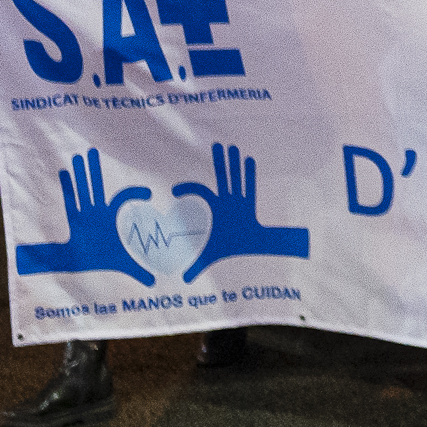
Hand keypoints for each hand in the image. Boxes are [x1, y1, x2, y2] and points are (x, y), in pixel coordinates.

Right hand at [11, 148, 158, 282]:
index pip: (121, 199)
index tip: (149, 194)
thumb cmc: (99, 260)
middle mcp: (95, 212)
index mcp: (108, 218)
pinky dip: (67, 189)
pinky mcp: (72, 221)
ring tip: (77, 157)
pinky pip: (70, 202)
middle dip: (94, 170)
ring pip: (82, 190)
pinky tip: (63, 173)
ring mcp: (83, 214)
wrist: (77, 266)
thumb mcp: (122, 263)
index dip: (135, 194)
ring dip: (79, 175)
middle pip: (96, 186)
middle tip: (93, 151)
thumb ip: (138, 270)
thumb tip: (155, 283)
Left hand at [169, 142, 310, 281]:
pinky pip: (249, 187)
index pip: (201, 192)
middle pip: (222, 177)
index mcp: (216, 209)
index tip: (174, 191)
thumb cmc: (231, 247)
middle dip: (220, 162)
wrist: (251, 248)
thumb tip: (182, 281)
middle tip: (217, 145)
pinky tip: (249, 160)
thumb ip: (195, 266)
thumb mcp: (210, 255)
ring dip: (234, 164)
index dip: (188, 189)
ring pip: (236, 178)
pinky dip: (249, 174)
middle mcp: (227, 200)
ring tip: (233, 148)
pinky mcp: (250, 204)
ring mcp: (240, 201)